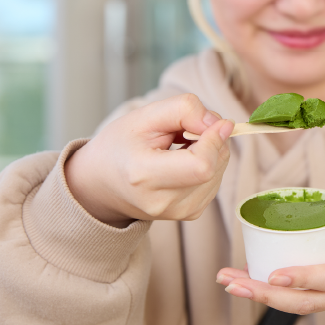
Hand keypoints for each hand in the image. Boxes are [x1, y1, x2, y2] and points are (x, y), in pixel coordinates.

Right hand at [65, 93, 233, 227]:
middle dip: (212, 139)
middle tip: (186, 129)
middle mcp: (163, 201)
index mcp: (145, 176)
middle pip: (214, 167)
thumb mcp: (145, 116)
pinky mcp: (189, 214)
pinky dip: (208, 164)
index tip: (214, 120)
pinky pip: (215, 181)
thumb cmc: (120, 145)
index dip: (215, 140)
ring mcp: (178, 212)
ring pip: (219, 172)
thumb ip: (185, 110)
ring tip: (180, 146)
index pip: (201, 165)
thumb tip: (222, 125)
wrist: (101, 183)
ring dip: (210, 151)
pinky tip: (184, 160)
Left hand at [216, 194, 324, 313]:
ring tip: (231, 282)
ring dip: (265, 297)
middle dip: (265, 295)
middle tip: (231, 281)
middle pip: (309, 302)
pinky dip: (280, 294)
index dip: (303, 278)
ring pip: (305, 305)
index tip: (273, 275)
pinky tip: (255, 281)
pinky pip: (309, 300)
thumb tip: (302, 197)